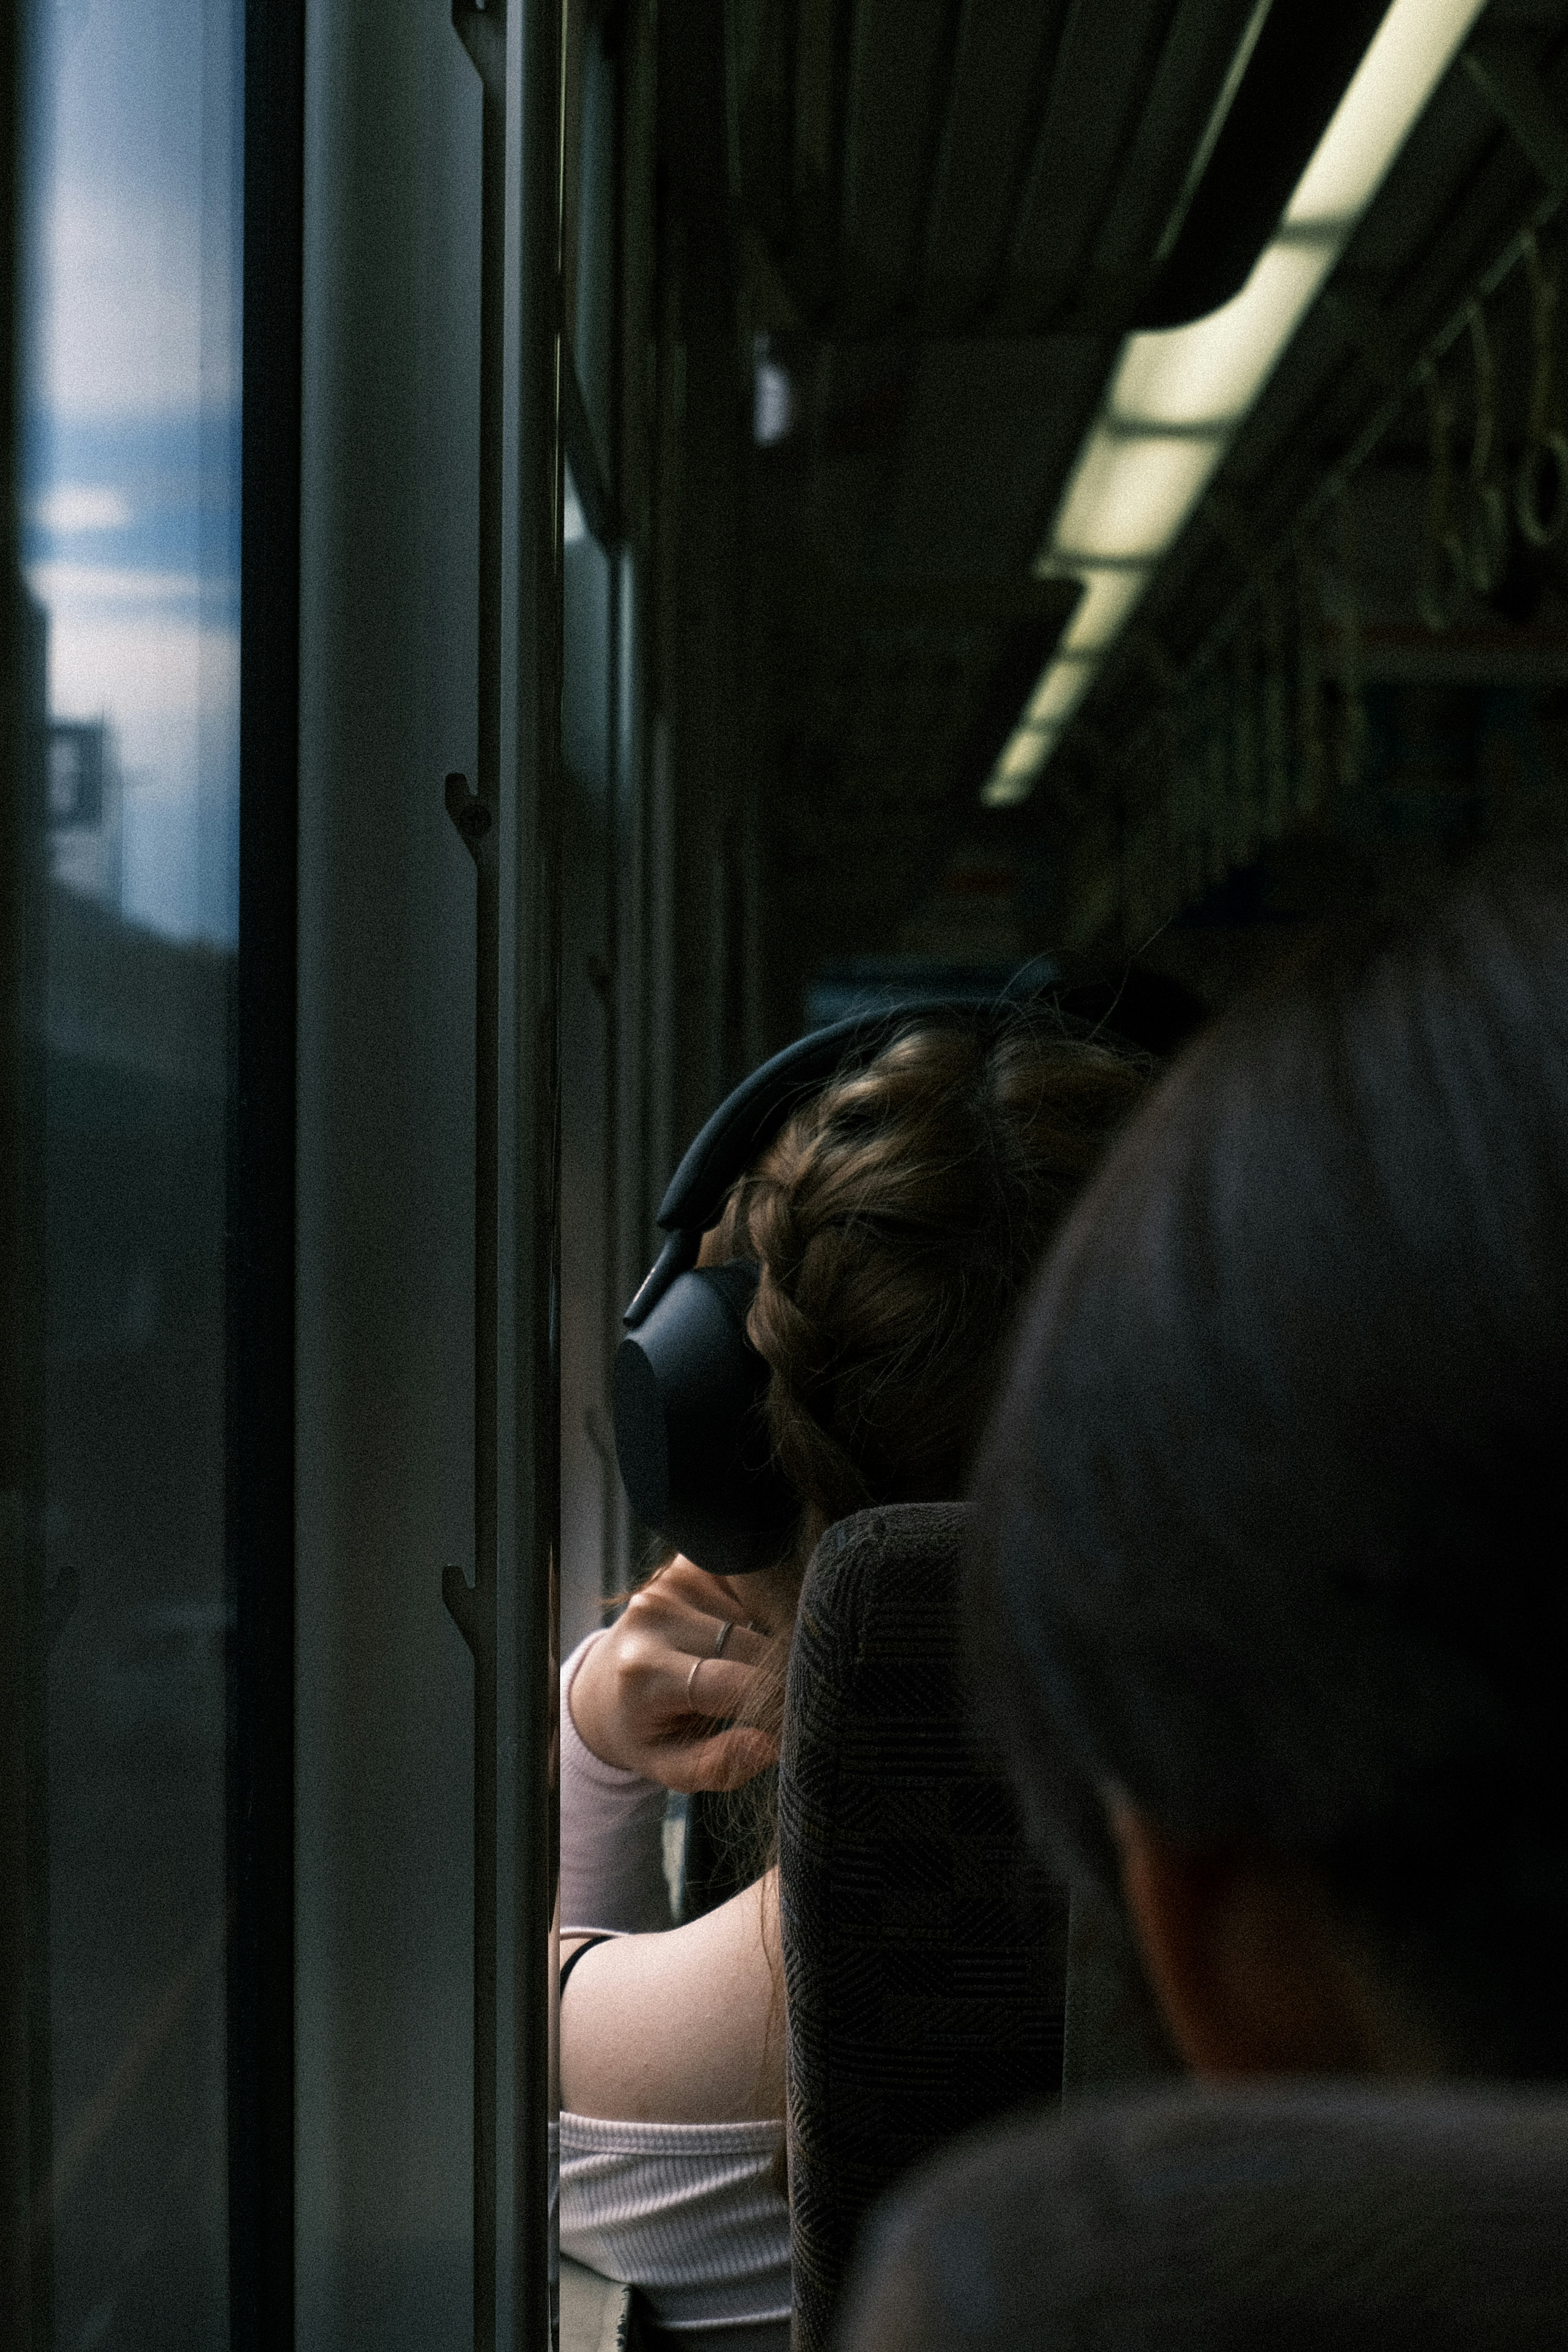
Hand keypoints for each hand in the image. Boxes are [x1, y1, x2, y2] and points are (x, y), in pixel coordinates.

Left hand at [569, 1556, 785, 1791]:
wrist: (604, 1683)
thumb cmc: (645, 1728)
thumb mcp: (670, 1765)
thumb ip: (719, 1765)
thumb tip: (772, 1743)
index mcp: (645, 1671)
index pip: (736, 1683)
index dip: (778, 1705)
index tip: (798, 1722)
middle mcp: (655, 1616)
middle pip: (754, 1645)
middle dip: (784, 1674)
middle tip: (795, 1699)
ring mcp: (672, 1582)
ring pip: (762, 1608)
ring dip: (780, 1637)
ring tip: (775, 1666)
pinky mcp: (690, 1563)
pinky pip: (755, 1580)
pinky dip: (769, 1606)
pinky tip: (762, 1629)